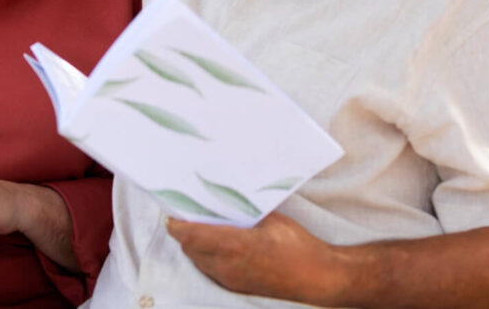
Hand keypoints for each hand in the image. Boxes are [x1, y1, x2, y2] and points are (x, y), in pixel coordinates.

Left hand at [166, 212, 346, 303]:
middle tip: (185, 214)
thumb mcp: (271, 220)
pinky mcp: (237, 287)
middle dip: (183, 233)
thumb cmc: (298, 245)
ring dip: (193, 246)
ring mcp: (231, 280)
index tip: (170, 212)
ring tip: (198, 227)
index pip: (192, 235)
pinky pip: (210, 271)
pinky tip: (214, 245)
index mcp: (235, 245)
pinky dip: (205, 257)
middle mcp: (227, 266)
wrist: (318, 277)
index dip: (177, 224)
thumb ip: (244, 213)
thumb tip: (226, 201)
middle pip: (190, 249)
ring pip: (199, 262)